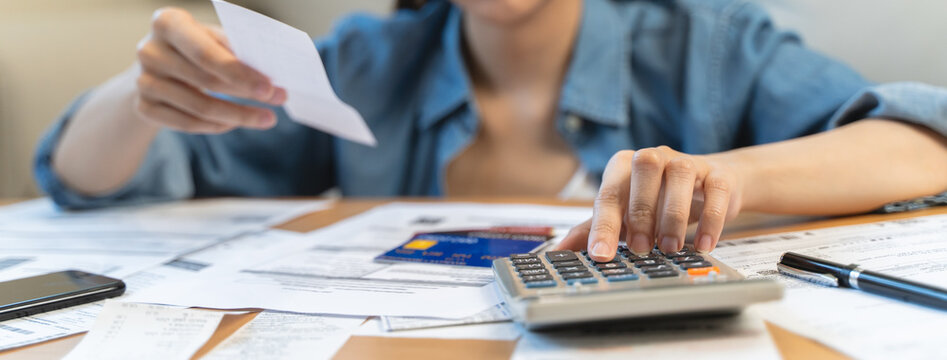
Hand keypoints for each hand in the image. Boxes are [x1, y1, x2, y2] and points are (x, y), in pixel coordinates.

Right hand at [133, 8, 286, 133]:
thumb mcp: (212, 38)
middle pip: (206, 81)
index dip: (239, 72)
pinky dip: (218, 126)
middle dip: (247, 93)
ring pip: (200, 108)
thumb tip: (271, 73)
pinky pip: (189, 125)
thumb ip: (235, 49)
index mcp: (167, 23)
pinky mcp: (144, 108)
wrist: (158, 66)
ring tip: (267, 117)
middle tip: (278, 99)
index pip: (206, 53)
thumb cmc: (196, 47)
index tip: (269, 87)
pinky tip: (237, 122)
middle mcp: (149, 50)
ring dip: (239, 116)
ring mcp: (143, 81)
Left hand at [557, 146, 744, 260]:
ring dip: (673, 214)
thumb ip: (594, 228)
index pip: (609, 193)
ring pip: (680, 175)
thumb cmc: (658, 199)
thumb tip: (558, 250)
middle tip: (641, 249)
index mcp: (625, 166)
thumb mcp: (625, 212)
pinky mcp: (718, 175)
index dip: (603, 225)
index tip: (600, 255)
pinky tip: (703, 245)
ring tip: (670, 248)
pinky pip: (715, 190)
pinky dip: (710, 219)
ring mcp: (688, 162)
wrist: (710, 186)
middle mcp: (655, 157)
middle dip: (640, 212)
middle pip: (643, 170)